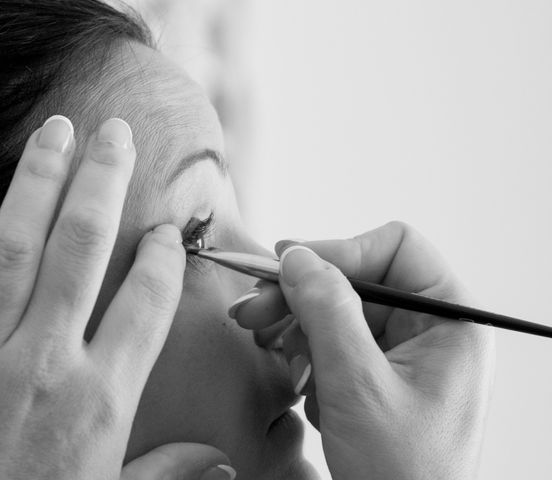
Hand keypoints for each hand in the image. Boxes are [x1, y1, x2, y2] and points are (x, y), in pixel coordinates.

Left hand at [0, 116, 232, 479]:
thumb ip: (167, 472)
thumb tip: (223, 466)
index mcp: (99, 399)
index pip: (146, 303)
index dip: (163, 257)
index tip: (168, 230)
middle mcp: (41, 367)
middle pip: (81, 251)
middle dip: (103, 183)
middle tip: (116, 132)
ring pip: (10, 251)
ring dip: (36, 185)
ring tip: (56, 134)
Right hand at [232, 222, 493, 479]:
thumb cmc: (403, 474)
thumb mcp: (358, 386)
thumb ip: (328, 312)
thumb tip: (297, 257)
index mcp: (450, 321)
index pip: (395, 249)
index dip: (341, 251)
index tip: (292, 269)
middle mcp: (429, 328)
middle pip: (358, 277)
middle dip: (305, 295)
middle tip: (256, 308)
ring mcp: (401, 351)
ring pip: (339, 309)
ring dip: (300, 326)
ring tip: (270, 346)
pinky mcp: (377, 372)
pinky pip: (334, 340)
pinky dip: (308, 354)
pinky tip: (300, 380)